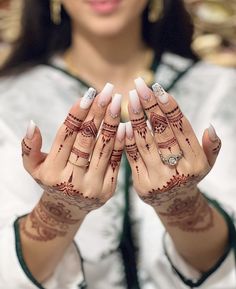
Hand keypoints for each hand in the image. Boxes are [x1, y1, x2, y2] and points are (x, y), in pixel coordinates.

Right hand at [22, 84, 124, 215]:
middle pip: (86, 140)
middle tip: (107, 91)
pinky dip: (120, 142)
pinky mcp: (108, 190)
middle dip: (98, 113)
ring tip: (117, 102)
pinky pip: (116, 161)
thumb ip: (29, 148)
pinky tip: (125, 124)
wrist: (69, 208)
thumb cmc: (51, 180)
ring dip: (111, 122)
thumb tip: (31, 124)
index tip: (88, 94)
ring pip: (103, 148)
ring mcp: (92, 186)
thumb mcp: (33, 168)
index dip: (77, 114)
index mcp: (52, 172)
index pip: (66, 137)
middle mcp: (72, 181)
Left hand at [125, 78, 221, 230]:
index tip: (158, 88)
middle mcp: (178, 171)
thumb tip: (210, 127)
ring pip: (145, 142)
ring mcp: (159, 179)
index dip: (170, 107)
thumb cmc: (189, 175)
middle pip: (162, 132)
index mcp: (196, 162)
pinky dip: (127, 139)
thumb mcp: (207, 164)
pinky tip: (123, 123)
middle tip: (140, 86)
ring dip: (136, 118)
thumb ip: (212, 147)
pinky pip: (132, 157)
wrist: (174, 203)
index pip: (182, 129)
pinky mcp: (142, 184)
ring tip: (131, 99)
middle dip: (150, 107)